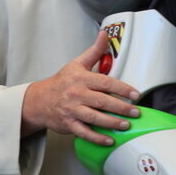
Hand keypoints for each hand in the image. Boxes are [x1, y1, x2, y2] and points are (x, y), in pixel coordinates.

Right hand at [21, 30, 140, 144]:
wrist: (40, 100)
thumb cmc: (62, 82)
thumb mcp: (77, 63)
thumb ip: (94, 51)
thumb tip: (105, 34)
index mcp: (82, 78)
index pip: (105, 82)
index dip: (121, 88)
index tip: (135, 94)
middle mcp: (77, 94)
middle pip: (102, 101)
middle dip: (121, 107)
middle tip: (136, 112)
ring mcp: (73, 110)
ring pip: (95, 118)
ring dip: (112, 123)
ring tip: (126, 125)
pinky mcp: (69, 124)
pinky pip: (84, 132)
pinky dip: (97, 138)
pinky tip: (109, 140)